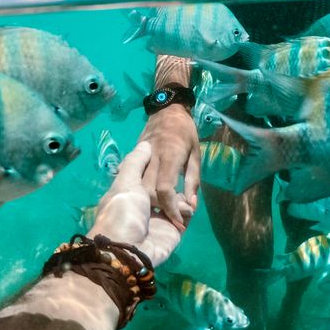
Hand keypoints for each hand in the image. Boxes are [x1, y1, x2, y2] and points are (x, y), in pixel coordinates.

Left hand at [87, 141, 191, 266]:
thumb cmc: (122, 212)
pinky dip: (187, 211)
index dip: (157, 166)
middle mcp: (144, 206)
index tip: (166, 154)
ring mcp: (159, 220)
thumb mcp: (125, 182)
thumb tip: (145, 145)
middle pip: (164, 188)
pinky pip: (184, 217)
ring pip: (176, 202)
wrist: (128, 250)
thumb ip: (136, 163)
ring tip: (184, 196)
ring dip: (182, 198)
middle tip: (180, 172)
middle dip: (173, 182)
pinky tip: (187, 208)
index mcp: (131, 193)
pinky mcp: (172, 232)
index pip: (148, 176)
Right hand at [137, 104, 199, 230]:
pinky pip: (132, 177)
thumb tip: (192, 205)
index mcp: (170, 156)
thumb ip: (193, 181)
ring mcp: (140, 156)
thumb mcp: (196, 154)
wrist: (167, 108)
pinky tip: (146, 197)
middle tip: (171, 215)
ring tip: (161, 207)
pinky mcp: (134, 156)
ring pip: (137, 186)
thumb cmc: (186, 132)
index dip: (170, 207)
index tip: (177, 222)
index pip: (165, 187)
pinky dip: (139, 190)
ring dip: (148, 201)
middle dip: (158, 207)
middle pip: (147, 190)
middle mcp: (152, 157)